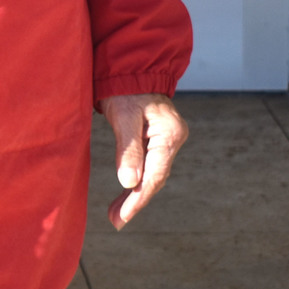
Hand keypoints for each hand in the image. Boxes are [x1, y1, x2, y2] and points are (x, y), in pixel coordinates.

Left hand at [100, 93, 187, 229]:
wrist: (129, 67)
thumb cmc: (125, 88)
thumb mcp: (123, 116)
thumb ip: (128, 149)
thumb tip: (129, 183)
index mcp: (169, 134)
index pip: (155, 175)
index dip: (138, 199)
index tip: (122, 218)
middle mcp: (173, 138)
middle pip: (155, 178)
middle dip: (135, 201)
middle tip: (116, 221)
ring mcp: (167, 139)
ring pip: (152, 174)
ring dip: (134, 194)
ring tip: (116, 214)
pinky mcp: (157, 139)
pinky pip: (148, 165)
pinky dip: (136, 179)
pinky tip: (126, 192)